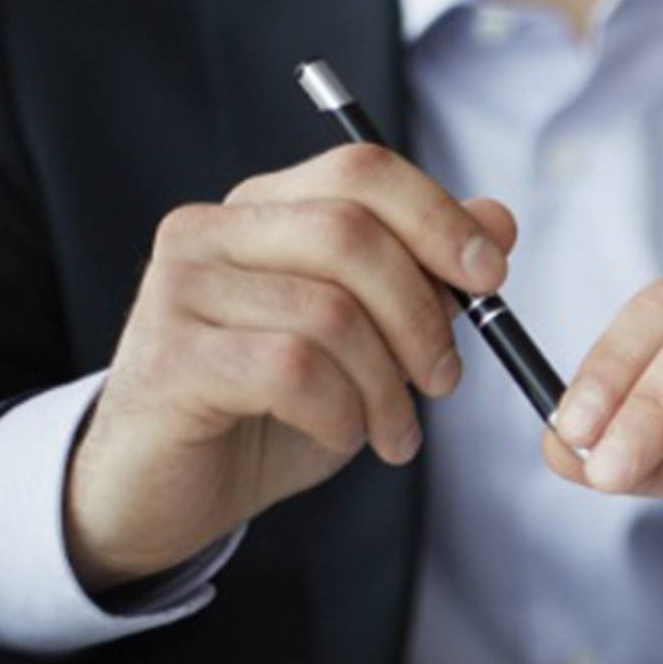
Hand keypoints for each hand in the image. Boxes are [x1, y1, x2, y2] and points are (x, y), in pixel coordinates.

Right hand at [66, 144, 516, 591]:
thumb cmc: (270, 411)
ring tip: (392, 432)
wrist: (166, 493)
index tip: (491, 277)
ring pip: (330, 312)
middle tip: (443, 381)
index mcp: (261, 210)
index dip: (438, 217)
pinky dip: (341, 412)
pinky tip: (341, 436)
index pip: (360, 170)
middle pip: (351, 234)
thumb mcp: (367, 341)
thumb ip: (424, 276)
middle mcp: (209, 233)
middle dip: (421, 314)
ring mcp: (179, 291)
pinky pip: (292, 369)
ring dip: (385, 386)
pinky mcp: (168, 359)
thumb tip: (496, 219)